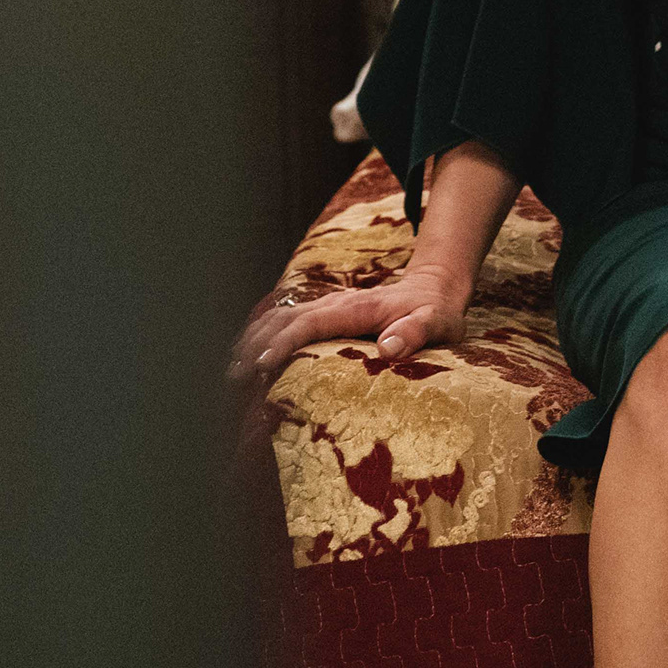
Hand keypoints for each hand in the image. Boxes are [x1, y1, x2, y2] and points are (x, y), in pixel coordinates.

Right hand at [229, 263, 468, 386]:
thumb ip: (416, 332)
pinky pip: (287, 323)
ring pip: (280, 318)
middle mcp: (335, 305)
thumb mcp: (437, 324)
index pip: (310, 324)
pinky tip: (249, 356)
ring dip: (253, 340)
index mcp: (356, 309)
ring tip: (231, 370)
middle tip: (232, 376)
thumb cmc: (436, 313)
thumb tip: (388, 348)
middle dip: (255, 344)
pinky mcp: (325, 315)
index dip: (283, 343)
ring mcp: (328, 308)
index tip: (260, 364)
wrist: (434, 290)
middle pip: (284, 320)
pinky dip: (264, 336)